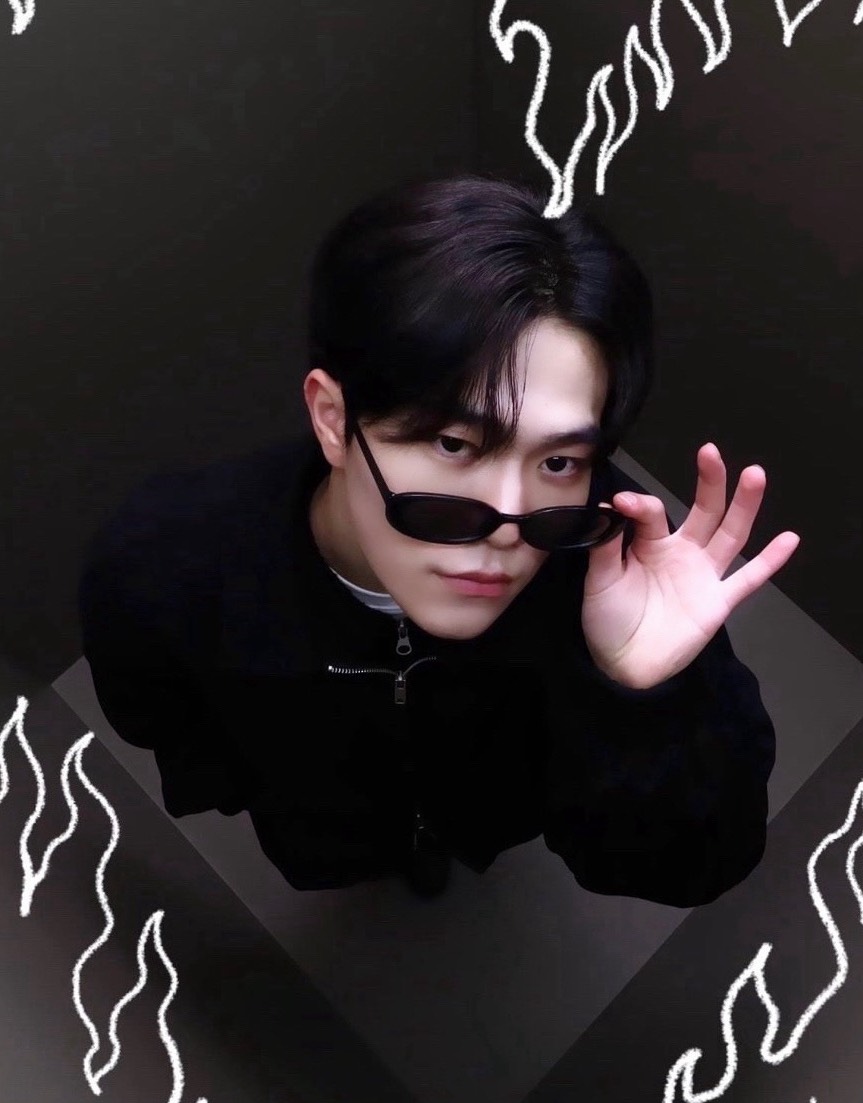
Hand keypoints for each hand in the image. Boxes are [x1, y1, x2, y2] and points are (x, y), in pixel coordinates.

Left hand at [581, 443, 800, 689]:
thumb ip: (606, 545)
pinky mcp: (718, 601)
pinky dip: (769, 561)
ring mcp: (703, 575)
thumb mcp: (598, 579)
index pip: (653, 513)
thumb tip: (610, 506)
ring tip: (755, 474)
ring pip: (729, 533)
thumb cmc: (607, 620)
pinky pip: (748, 579)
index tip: (622, 503)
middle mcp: (682, 552)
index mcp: (649, 544)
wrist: (621, 666)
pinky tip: (789, 539)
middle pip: (703, 510)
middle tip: (710, 452)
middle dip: (709, 481)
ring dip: (744, 505)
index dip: (639, 505)